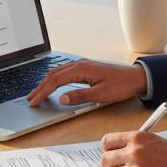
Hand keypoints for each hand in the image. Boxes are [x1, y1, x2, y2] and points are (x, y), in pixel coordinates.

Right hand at [27, 59, 147, 106]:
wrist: (136, 77)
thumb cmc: (121, 84)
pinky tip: (52, 85)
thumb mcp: (100, 94)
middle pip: (53, 75)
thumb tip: (62, 98)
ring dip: (46, 82)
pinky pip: (65, 72)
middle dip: (40, 87)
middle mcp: (80, 64)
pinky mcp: (86, 68)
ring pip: (58, 72)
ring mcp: (82, 65)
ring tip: (37, 93)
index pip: (55, 81)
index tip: (34, 101)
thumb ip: (80, 96)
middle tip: (30, 99)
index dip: (43, 92)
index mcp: (81, 69)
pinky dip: (55, 79)